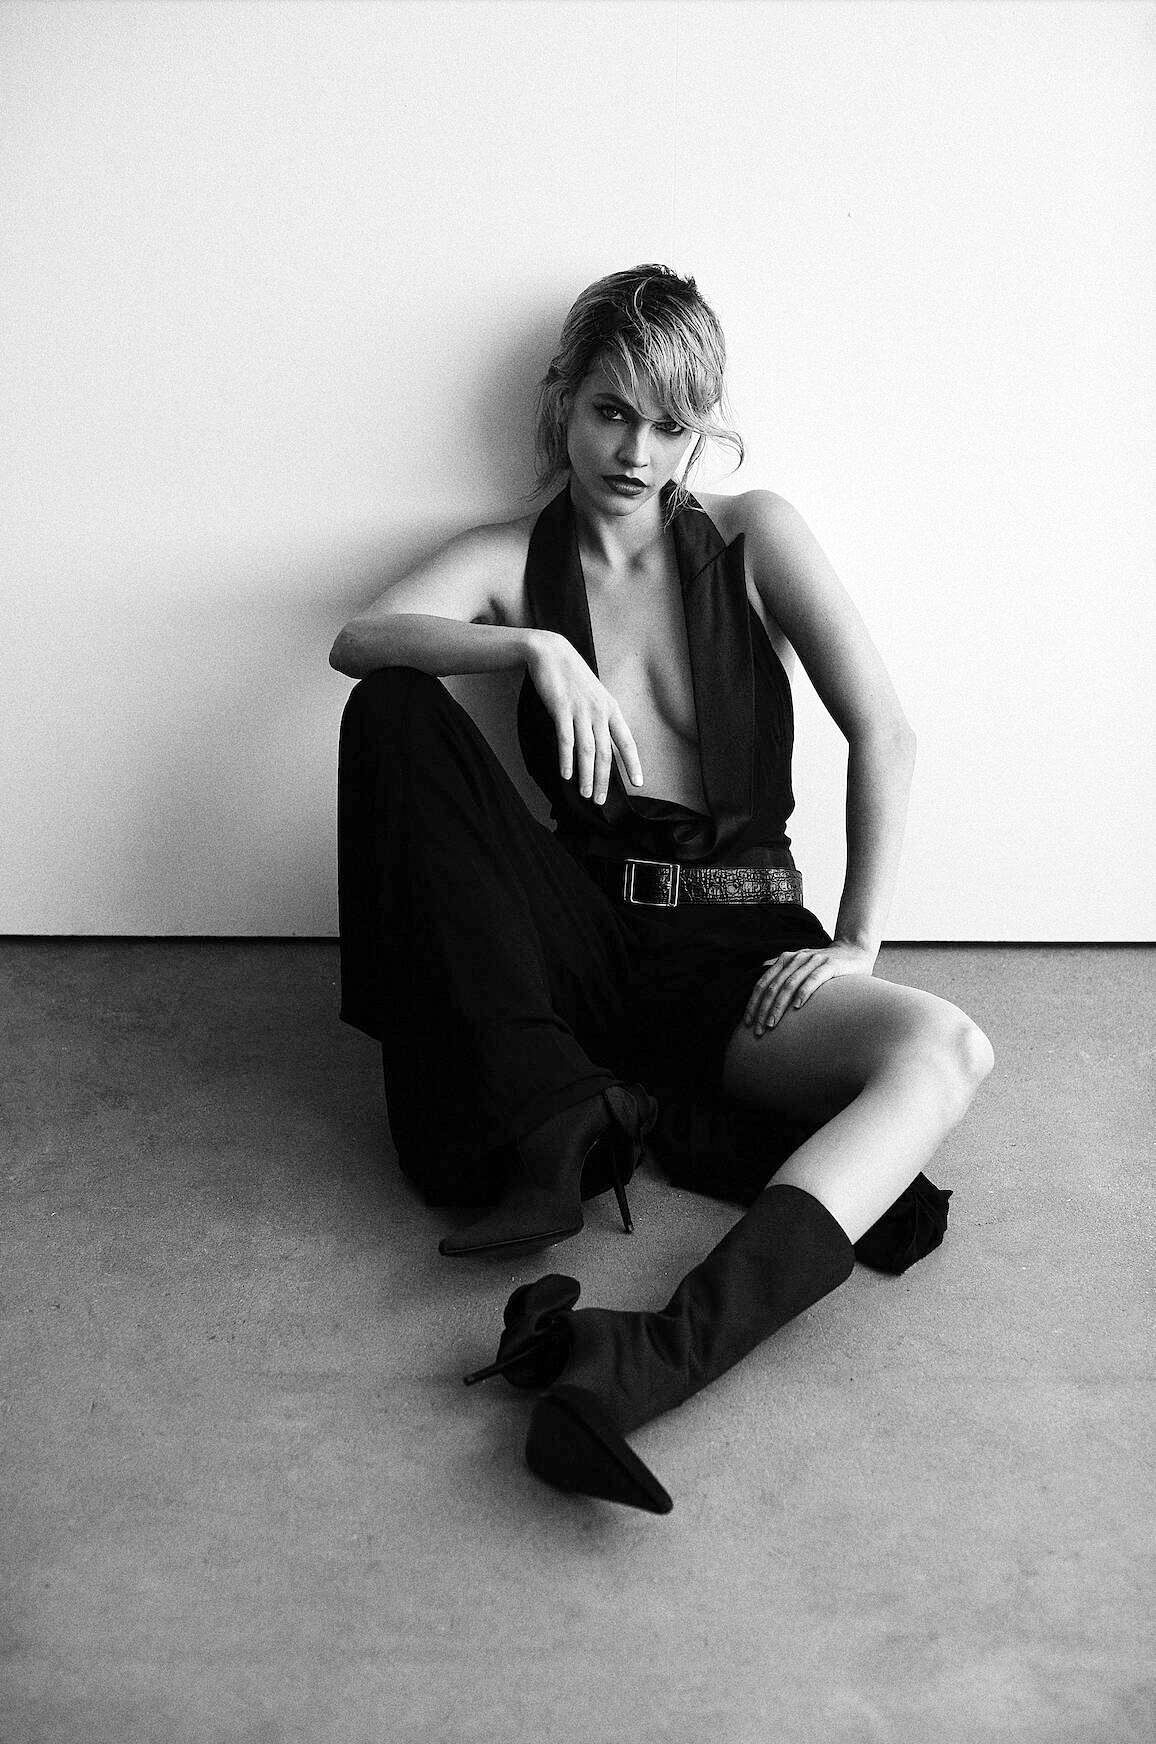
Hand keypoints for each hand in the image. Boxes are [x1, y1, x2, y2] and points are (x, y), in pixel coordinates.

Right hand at [526, 632, 642, 804]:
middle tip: (600, 800)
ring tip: (585, 794)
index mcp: (611, 709)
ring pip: (587, 751)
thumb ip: (600, 717)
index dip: (633, 763)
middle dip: (604, 780)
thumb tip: (601, 743)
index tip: (638, 783)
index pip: (626, 742)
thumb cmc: (573, 677)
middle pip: (606, 753)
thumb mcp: (594, 695)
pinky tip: (566, 775)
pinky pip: (566, 740)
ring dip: (587, 776)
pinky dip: (567, 760)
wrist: (552, 653)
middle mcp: (599, 712)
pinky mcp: (561, 709)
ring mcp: (581, 710)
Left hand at [742, 941, 876, 1035]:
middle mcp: (796, 958)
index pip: (763, 982)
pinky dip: (803, 993)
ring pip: (789, 985)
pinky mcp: (830, 966)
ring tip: (772, 1024)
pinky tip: (796, 1007)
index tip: (747, 1022)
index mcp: (785, 959)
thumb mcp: (800, 964)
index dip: (753, 1002)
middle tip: (758, 1029)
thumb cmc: (825, 964)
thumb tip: (761, 970)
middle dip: (763, 1009)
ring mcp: (813, 960)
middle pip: (773, 986)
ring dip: (778, 1006)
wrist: (855, 952)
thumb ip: (782, 969)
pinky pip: (813, 980)